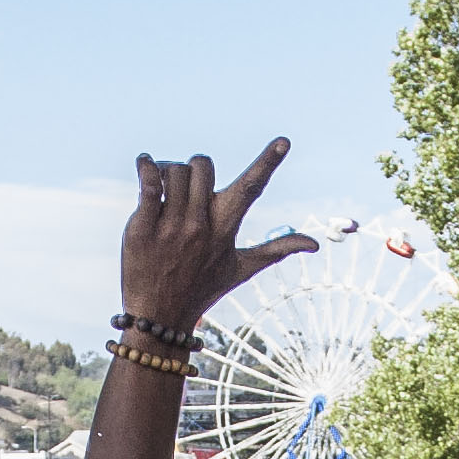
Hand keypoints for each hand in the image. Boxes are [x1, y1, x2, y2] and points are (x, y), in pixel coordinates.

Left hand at [117, 138, 315, 334]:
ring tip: (165, 189)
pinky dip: (146, 166)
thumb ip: (277, 250)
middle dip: (196, 166)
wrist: (158, 316)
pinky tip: (144, 164)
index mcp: (225, 230)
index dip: (268, 163)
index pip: (250, 189)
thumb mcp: (241, 269)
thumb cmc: (202, 289)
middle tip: (188, 184)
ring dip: (169, 170)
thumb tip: (316, 244)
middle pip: (203, 166)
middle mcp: (200, 226)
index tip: (284, 141)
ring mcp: (170, 227)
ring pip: (175, 172)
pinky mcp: (142, 227)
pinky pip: (148, 183)